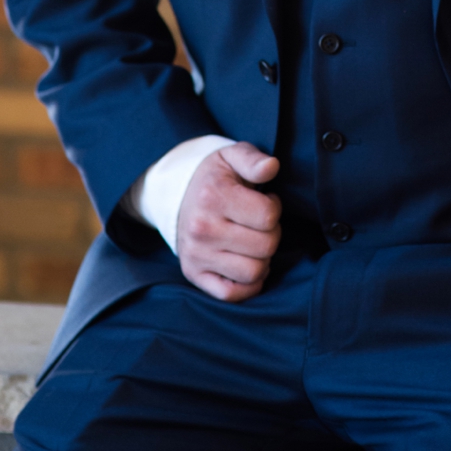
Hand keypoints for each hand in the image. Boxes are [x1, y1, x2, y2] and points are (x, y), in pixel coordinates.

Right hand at [175, 141, 282, 301]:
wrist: (175, 196)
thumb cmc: (215, 177)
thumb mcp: (232, 157)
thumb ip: (254, 159)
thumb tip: (271, 167)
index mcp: (213, 197)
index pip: (268, 216)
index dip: (274, 208)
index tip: (264, 201)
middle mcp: (201, 230)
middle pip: (266, 246)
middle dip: (272, 233)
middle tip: (259, 224)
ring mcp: (196, 256)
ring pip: (254, 272)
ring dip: (263, 259)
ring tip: (253, 242)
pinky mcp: (193, 275)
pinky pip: (232, 294)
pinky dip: (248, 285)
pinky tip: (248, 263)